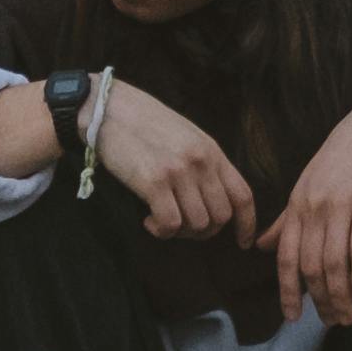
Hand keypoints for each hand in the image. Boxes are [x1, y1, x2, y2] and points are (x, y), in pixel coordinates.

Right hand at [0, 71, 252, 239]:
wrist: (104, 107)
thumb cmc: (141, 122)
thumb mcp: (183, 135)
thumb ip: (202, 162)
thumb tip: (212, 198)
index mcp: (211, 149)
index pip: (243, 195)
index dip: (247, 225)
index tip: (242, 242)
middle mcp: (200, 161)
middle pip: (220, 217)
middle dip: (203, 232)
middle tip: (182, 227)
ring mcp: (178, 171)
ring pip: (197, 224)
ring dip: (180, 232)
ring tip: (161, 221)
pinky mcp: (153, 181)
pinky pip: (171, 224)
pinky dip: (161, 230)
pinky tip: (148, 220)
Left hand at [273, 97, 351, 325]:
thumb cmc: (342, 159)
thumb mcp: (307, 186)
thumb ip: (286, 220)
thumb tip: (262, 247)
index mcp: (296, 206)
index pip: (286, 257)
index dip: (287, 290)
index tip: (292, 317)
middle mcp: (313, 209)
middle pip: (310, 266)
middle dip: (320, 300)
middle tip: (332, 321)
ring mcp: (339, 207)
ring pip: (333, 262)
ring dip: (340, 295)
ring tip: (348, 316)